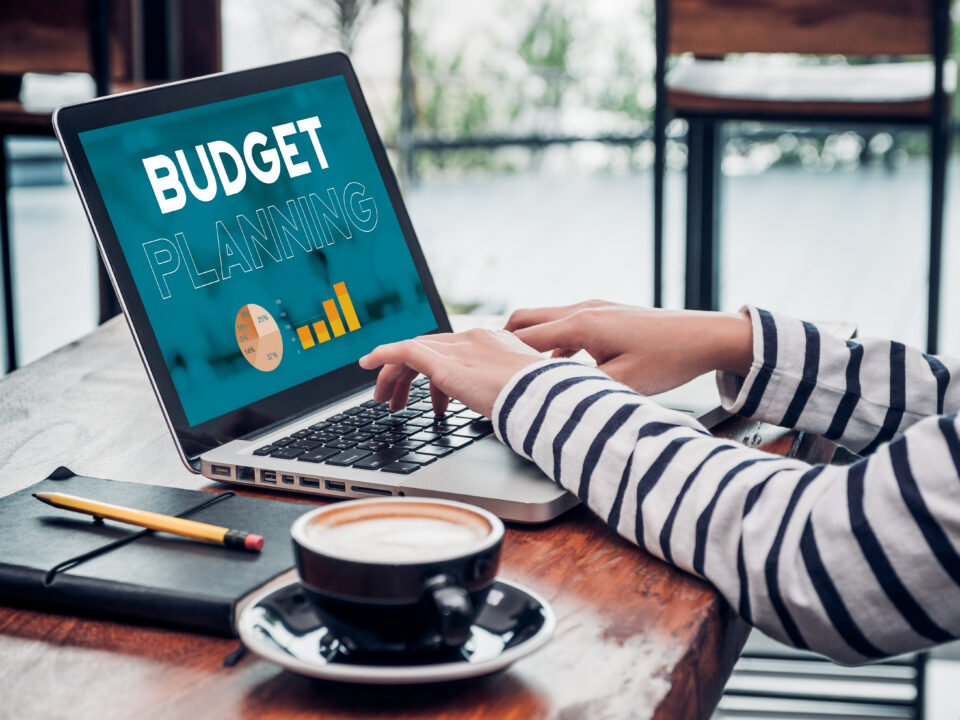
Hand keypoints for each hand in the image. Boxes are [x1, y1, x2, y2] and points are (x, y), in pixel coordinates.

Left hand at [358, 329, 543, 417]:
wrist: (548, 401)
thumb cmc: (545, 405)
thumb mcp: (526, 396)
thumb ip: (509, 396)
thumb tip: (505, 413)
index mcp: (495, 344)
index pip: (453, 350)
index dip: (435, 371)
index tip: (431, 394)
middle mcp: (474, 340)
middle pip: (429, 349)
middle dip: (409, 376)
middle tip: (397, 401)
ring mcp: (460, 349)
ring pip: (413, 352)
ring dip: (394, 376)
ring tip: (385, 402)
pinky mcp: (446, 363)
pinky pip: (404, 351)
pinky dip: (383, 355)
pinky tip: (367, 365)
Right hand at [505, 300, 753, 395]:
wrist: (705, 336)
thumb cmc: (668, 360)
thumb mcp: (622, 386)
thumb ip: (581, 391)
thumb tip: (550, 404)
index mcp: (582, 326)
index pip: (523, 340)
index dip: (496, 356)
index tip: (476, 371)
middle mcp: (583, 309)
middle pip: (524, 319)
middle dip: (501, 341)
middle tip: (484, 366)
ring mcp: (594, 307)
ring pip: (544, 320)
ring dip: (527, 342)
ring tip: (516, 370)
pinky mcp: (606, 312)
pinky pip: (565, 324)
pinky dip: (551, 342)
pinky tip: (558, 366)